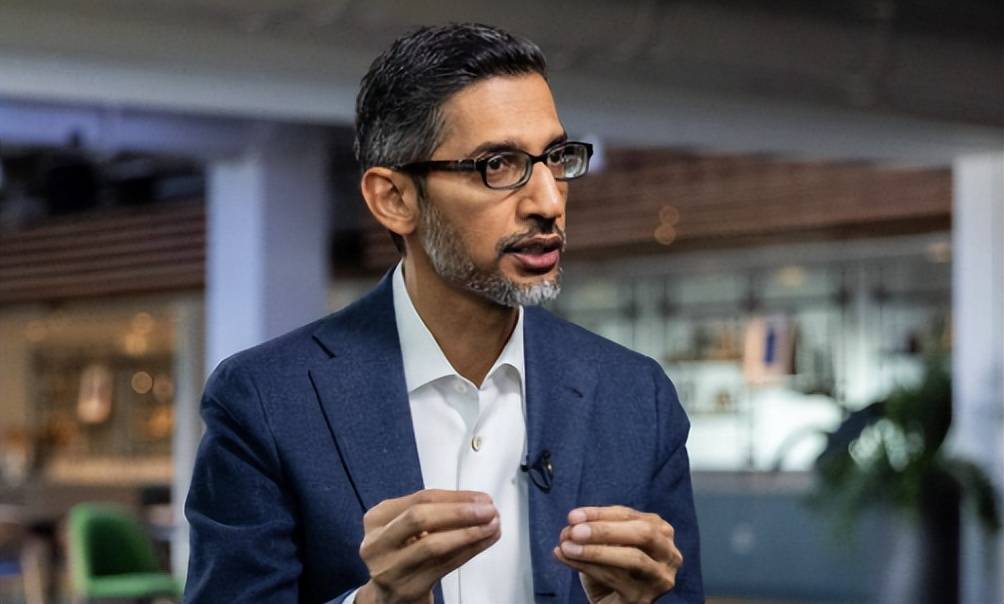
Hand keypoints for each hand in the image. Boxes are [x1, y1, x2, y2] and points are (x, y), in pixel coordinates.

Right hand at [355, 489, 500, 603]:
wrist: (387, 594)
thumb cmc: (401, 553)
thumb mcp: (406, 527)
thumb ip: (435, 512)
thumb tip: (477, 502)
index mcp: (377, 519)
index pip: (421, 498)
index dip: (455, 497)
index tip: (481, 498)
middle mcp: (378, 543)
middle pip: (420, 518)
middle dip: (460, 512)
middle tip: (487, 510)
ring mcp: (390, 568)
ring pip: (434, 545)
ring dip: (469, 533)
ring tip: (491, 526)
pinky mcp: (407, 588)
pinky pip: (443, 566)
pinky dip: (468, 551)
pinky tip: (482, 542)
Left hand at [553, 506, 682, 603]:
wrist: (613, 603)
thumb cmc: (611, 569)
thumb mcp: (607, 545)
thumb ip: (593, 532)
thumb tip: (572, 525)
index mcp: (661, 532)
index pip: (630, 516)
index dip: (600, 514)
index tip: (573, 516)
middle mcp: (669, 554)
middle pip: (643, 533)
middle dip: (605, 530)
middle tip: (575, 531)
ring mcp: (660, 578)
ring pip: (633, 558)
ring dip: (595, 550)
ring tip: (566, 546)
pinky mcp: (644, 598)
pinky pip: (615, 578)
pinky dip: (587, 566)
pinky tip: (567, 559)